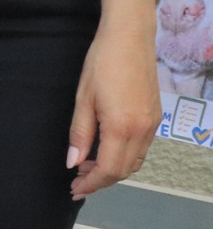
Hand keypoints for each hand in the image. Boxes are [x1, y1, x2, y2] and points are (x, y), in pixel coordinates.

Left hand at [68, 20, 159, 199]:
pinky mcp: (156, 117)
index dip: (91, 183)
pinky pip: (142, 148)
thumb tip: (73, 162)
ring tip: (87, 165)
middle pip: (124, 170)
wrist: (130, 38)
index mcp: (122, 127)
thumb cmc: (101, 63)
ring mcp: (152, 125)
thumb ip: (80, 133)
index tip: (75, 190)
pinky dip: (124, 156)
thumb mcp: (83, 98)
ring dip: (113, 169)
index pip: (108, 169)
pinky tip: (106, 149)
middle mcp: (142, 131)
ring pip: (135, 161)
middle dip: (100, 180)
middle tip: (78, 180)